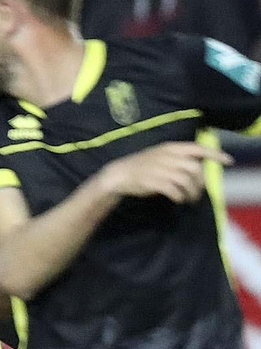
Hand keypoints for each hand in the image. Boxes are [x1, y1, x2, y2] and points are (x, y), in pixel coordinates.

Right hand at [99, 141, 229, 202]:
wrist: (119, 174)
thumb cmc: (143, 166)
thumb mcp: (161, 156)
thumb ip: (179, 158)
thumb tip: (199, 167)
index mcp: (171, 148)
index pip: (198, 148)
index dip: (215, 154)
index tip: (229, 161)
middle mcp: (168, 157)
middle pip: (195, 169)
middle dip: (200, 183)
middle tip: (198, 193)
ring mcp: (161, 169)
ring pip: (186, 181)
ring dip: (191, 193)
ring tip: (189, 199)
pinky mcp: (154, 182)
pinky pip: (174, 191)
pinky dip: (179, 197)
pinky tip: (178, 200)